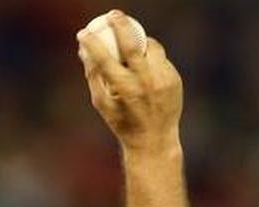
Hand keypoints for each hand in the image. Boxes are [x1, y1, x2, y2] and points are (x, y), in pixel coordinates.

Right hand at [77, 10, 182, 152]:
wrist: (153, 139)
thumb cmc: (122, 122)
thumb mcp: (102, 103)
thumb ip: (93, 76)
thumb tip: (84, 51)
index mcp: (124, 89)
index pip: (104, 58)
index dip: (92, 42)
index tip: (84, 32)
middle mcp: (144, 82)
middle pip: (132, 44)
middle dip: (121, 24)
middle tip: (112, 14)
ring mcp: (162, 79)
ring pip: (151, 47)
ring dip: (140, 40)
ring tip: (131, 40)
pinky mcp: (174, 79)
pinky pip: (160, 59)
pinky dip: (151, 58)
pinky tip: (145, 65)